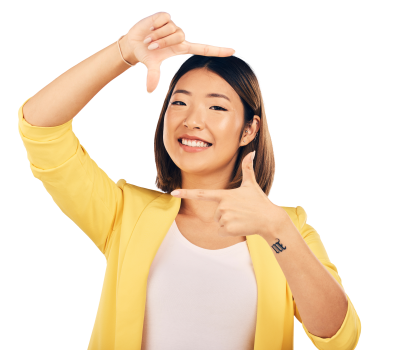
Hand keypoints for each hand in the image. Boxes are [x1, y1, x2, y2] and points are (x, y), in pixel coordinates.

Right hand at [123, 11, 235, 92]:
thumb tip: (149, 90)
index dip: (218, 51)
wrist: (135, 44)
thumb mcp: (151, 66)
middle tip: (151, 47)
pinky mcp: (164, 17)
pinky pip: (163, 20)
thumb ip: (153, 76)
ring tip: (149, 40)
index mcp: (182, 49)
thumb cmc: (146, 55)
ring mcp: (172, 26)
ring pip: (170, 29)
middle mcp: (180, 37)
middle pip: (179, 37)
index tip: (233, 52)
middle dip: (163, 42)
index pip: (204, 49)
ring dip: (157, 36)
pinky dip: (154, 26)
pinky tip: (150, 29)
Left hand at [170, 151, 287, 239]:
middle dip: (226, 215)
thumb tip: (251, 152)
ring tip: (242, 219)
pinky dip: (230, 232)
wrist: (270, 219)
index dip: (186, 193)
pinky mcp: (228, 229)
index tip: (173, 193)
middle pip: (215, 214)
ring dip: (229, 223)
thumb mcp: (251, 185)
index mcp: (224, 195)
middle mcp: (222, 206)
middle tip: (240, 212)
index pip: (201, 194)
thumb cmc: (259, 202)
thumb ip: (247, 169)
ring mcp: (224, 217)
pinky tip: (241, 226)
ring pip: (219, 223)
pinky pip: (222, 232)